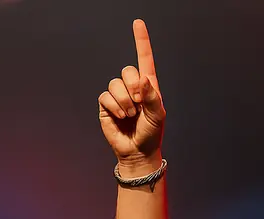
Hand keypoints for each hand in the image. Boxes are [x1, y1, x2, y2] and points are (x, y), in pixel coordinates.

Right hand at [98, 19, 166, 167]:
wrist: (137, 151)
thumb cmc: (151, 133)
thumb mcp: (157, 115)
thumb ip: (152, 96)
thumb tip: (142, 79)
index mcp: (148, 86)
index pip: (144, 59)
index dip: (141, 41)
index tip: (138, 23)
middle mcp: (132, 87)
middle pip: (127, 70)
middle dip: (134, 86)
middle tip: (139, 103)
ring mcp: (118, 95)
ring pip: (115, 83)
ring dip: (124, 101)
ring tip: (130, 115)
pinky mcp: (106, 105)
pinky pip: (106, 96)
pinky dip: (115, 107)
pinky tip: (120, 117)